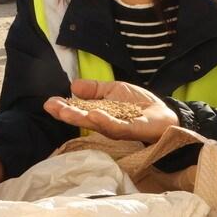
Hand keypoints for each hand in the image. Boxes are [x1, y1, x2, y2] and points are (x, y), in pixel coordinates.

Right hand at [43, 79, 177, 143]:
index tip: (49, 103)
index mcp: (99, 114)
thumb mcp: (114, 90)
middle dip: (66, 114)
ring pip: (96, 124)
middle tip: (51, 108)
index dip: (63, 108)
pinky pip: (116, 127)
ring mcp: (117, 128)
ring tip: (66, 112)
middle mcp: (105, 124)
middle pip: (82, 120)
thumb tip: (73, 86)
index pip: (78, 111)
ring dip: (80, 118)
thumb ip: (94, 89)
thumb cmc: (140, 105)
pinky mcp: (132, 130)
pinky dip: (105, 121)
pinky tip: (94, 115)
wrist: (166, 114)